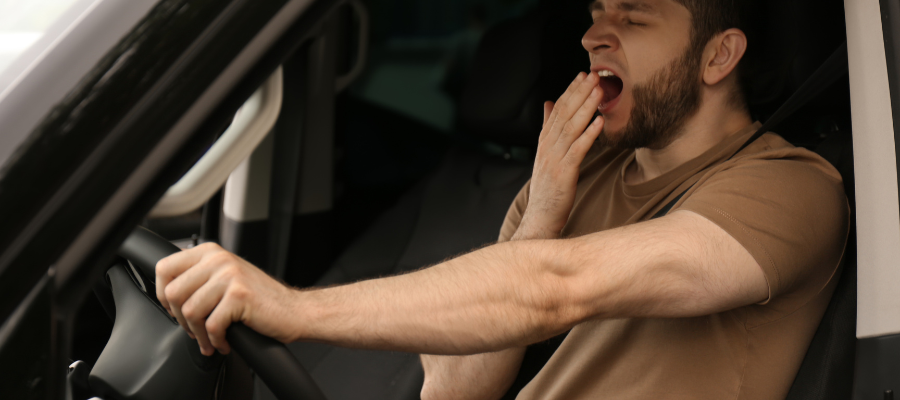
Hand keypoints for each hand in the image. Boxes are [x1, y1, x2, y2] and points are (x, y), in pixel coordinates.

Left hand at [156, 243, 299, 355]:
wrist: (294, 311)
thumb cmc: (260, 299)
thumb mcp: (226, 278)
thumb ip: (200, 277)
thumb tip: (166, 292)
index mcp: (211, 252)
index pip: (164, 268)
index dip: (162, 295)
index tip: (174, 310)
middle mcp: (219, 259)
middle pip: (173, 293)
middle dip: (180, 319)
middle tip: (195, 330)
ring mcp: (230, 276)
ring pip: (190, 312)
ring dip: (198, 334)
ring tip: (210, 340)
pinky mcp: (239, 295)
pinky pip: (211, 325)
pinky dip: (215, 341)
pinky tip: (223, 342)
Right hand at [516, 72, 604, 238]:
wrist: (540, 217)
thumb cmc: (548, 188)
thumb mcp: (546, 155)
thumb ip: (548, 129)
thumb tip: (549, 104)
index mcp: (544, 141)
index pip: (557, 110)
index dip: (570, 91)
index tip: (582, 75)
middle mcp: (547, 147)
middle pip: (564, 114)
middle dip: (579, 93)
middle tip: (593, 75)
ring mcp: (554, 159)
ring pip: (571, 128)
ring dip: (586, 108)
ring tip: (599, 91)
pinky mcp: (564, 173)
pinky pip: (578, 150)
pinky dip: (589, 135)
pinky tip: (600, 122)